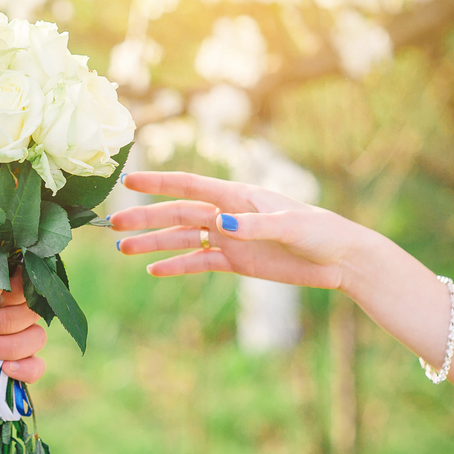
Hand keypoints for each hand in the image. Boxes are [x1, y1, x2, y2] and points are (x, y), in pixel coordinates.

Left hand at [0, 265, 46, 383]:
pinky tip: (4, 369)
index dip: (18, 289)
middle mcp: (11, 307)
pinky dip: (26, 369)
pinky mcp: (6, 363)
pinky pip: (35, 368)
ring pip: (36, 339)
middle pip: (33, 312)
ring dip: (11, 346)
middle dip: (6, 321)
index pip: (28, 279)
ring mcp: (11, 336)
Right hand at [110, 171, 369, 291]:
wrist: (341, 260)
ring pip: (182, 239)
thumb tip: (219, 224)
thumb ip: (254, 226)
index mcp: (238, 196)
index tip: (128, 183)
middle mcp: (227, 214)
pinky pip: (199, 262)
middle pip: (177, 215)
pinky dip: (176, 266)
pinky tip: (154, 270)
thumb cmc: (322, 233)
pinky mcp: (236, 261)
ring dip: (153, 243)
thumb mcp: (291, 227)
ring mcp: (229, 238)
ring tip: (123, 250)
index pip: (190, 187)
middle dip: (144, 219)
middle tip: (112, 227)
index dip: (158, 184)